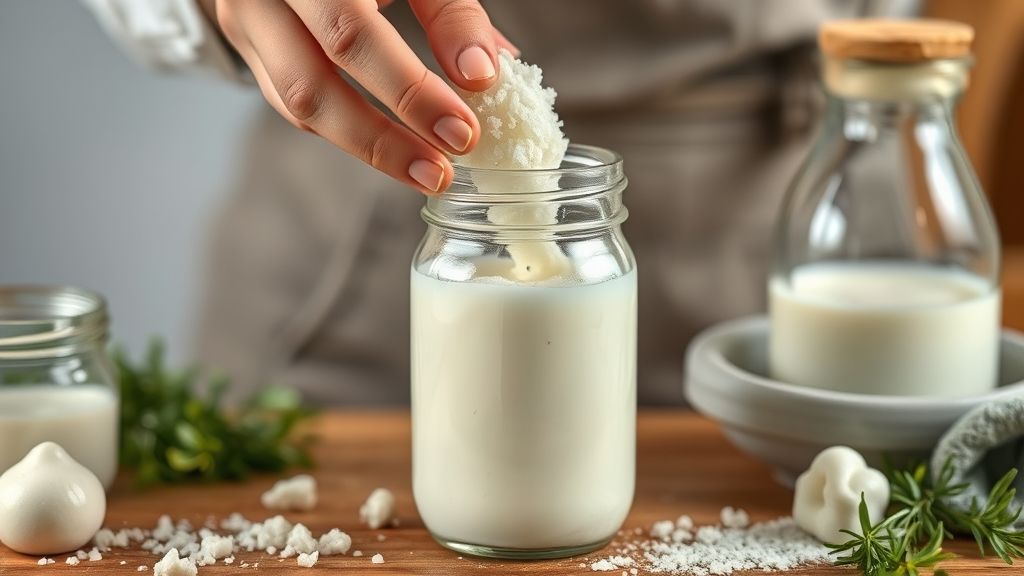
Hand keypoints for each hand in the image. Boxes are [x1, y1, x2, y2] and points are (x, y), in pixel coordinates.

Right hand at [201, 0, 515, 193]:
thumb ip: (450, 13)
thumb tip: (484, 76)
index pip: (353, 32)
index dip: (409, 88)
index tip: (463, 130)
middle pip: (315, 80)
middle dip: (384, 136)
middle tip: (441, 170)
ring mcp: (248, 21)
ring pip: (298, 102)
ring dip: (366, 146)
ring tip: (425, 172)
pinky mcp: (248, 45)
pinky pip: (292, 102)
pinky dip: (344, 129)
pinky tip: (390, 147)